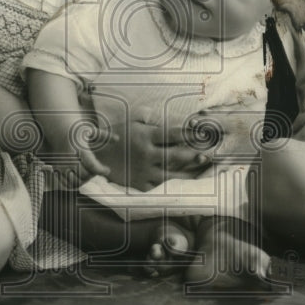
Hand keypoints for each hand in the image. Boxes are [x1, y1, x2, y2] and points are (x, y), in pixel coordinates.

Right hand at [42, 122, 114, 188]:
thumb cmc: (78, 130)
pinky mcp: (57, 169)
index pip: (91, 165)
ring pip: (74, 181)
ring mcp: (62, 165)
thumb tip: (117, 138)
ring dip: (83, 181)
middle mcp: (69, 158)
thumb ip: (104, 136)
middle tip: (97, 170)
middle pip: (83, 175)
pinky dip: (74, 184)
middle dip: (92, 175)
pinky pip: (65, 184)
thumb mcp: (91, 131)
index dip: (101, 170)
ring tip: (89, 173)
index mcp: (78, 149)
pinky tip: (80, 177)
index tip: (108, 170)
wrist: (59, 130)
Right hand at [96, 116, 215, 190]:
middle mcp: (146, 154)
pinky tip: (186, 185)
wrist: (95, 155)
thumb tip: (173, 116)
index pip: (172, 133)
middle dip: (194, 156)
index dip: (189, 132)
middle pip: (176, 156)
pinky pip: (160, 187)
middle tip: (209, 155)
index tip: (203, 132)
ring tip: (202, 172)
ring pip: (171, 175)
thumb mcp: (133, 119)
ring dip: (189, 174)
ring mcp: (143, 171)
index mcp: (145, 136)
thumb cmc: (117, 133)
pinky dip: (174, 186)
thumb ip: (153, 117)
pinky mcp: (139, 185)